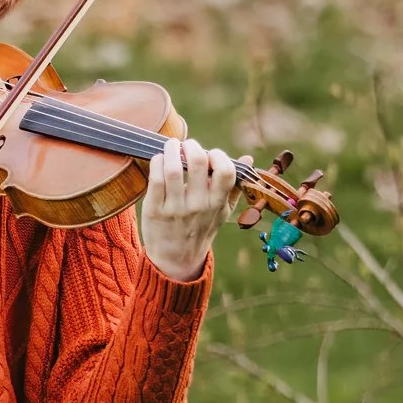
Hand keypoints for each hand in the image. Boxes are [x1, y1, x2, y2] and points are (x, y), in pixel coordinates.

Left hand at [140, 139, 242, 282]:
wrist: (176, 258)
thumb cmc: (200, 228)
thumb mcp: (222, 211)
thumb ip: (234, 185)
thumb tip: (248, 158)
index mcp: (217, 203)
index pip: (225, 172)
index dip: (219, 156)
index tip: (210, 153)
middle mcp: (198, 205)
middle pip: (197, 164)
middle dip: (192, 146)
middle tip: (187, 144)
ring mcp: (175, 208)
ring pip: (174, 169)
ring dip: (172, 150)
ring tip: (172, 145)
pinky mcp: (154, 210)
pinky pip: (155, 179)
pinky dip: (157, 163)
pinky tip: (159, 159)